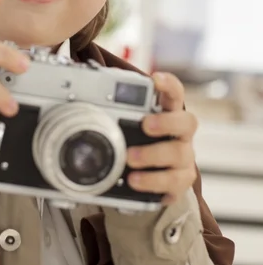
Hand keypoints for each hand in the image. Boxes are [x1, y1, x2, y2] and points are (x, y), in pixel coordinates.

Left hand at [126, 72, 197, 204]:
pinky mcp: (179, 182)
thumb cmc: (137, 141)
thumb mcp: (128, 123)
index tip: (155, 80)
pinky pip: (174, 184)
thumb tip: (77, 97)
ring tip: (130, 159)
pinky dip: (153, 183)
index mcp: (168, 112)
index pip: (174, 93)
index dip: (168, 84)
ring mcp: (183, 158)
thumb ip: (113, 110)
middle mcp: (180, 134)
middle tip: (145, 125)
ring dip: (153, 155)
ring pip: (179, 154)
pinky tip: (135, 182)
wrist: (150, 176)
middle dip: (166, 122)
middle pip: (187, 122)